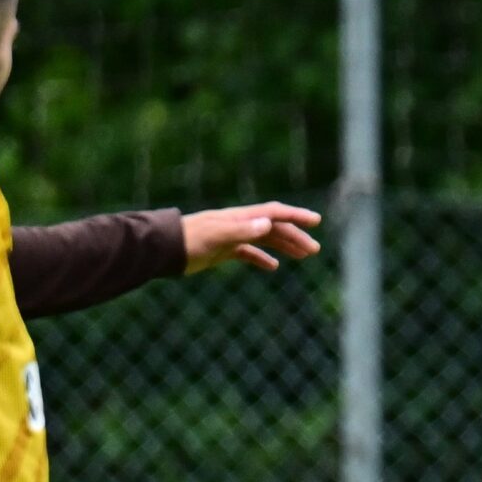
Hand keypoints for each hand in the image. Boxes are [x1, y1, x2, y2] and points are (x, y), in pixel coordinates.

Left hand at [183, 202, 323, 273]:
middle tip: (314, 250)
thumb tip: (268, 224)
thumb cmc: (191, 239)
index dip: (296, 216)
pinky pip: (249, 253)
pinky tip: (272, 267)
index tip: (315, 220)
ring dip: (284, 246)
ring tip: (302, 256)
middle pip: (274, 228)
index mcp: (241, 217)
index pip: (274, 213)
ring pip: (265, 239)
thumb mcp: (218, 235)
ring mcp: (232, 236)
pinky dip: (262, 259)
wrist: (166, 248)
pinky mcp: (224, 249)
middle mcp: (239, 224)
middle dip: (295, 237)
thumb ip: (243, 230)